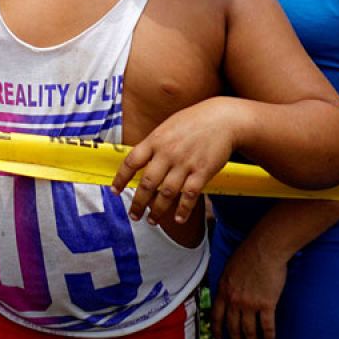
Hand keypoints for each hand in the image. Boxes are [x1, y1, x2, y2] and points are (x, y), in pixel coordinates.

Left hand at [111, 98, 239, 224]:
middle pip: (146, 183)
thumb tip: (140, 162)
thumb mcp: (167, 127)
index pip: (131, 162)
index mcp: (155, 140)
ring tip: (152, 220)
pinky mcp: (202, 172)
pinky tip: (178, 218)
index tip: (115, 191)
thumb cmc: (193, 122)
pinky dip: (183, 209)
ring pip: (166, 193)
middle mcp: (167, 153)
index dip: (120, 178)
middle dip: (138, 203)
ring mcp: (185, 163)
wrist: (223, 119)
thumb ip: (154, 145)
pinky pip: (189, 195)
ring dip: (157, 210)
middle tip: (134, 214)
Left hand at [212, 237, 287, 338]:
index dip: (217, 329)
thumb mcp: (228, 269)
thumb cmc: (248, 254)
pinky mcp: (267, 304)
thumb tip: (226, 292)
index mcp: (223, 290)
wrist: (264, 249)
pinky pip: (267, 326)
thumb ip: (227, 284)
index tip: (219, 337)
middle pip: (233, 327)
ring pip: (249, 330)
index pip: (216, 316)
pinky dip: (268, 336)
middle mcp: (234, 300)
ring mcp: (250, 304)